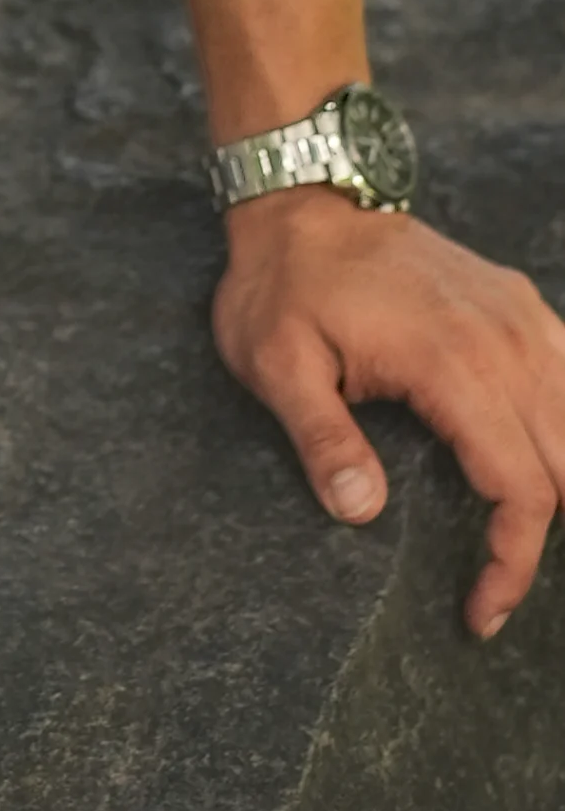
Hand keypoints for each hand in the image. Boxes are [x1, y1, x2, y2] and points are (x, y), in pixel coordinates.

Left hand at [212, 188, 564, 634]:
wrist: (302, 199)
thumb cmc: (283, 284)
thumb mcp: (275, 362)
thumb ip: (321, 438)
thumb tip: (360, 511)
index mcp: (454, 363)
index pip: (522, 489)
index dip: (513, 563)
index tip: (480, 611)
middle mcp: (507, 339)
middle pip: (563, 468)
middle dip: (535, 540)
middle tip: (488, 586)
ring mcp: (522, 316)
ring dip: (558, 485)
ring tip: (508, 533)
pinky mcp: (520, 303)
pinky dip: (564, 428)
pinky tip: (533, 458)